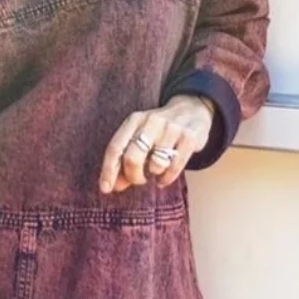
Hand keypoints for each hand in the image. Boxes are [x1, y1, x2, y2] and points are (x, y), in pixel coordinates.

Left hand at [99, 95, 214, 194]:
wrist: (193, 109)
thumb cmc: (159, 130)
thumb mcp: (140, 137)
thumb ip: (125, 160)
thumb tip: (113, 186)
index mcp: (134, 120)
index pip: (115, 147)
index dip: (108, 171)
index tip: (105, 189)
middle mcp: (151, 121)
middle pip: (132, 158)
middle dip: (133, 176)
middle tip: (138, 180)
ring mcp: (171, 128)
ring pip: (155, 164)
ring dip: (153, 174)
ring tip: (156, 170)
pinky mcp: (189, 137)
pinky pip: (174, 168)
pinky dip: (167, 178)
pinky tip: (164, 178)